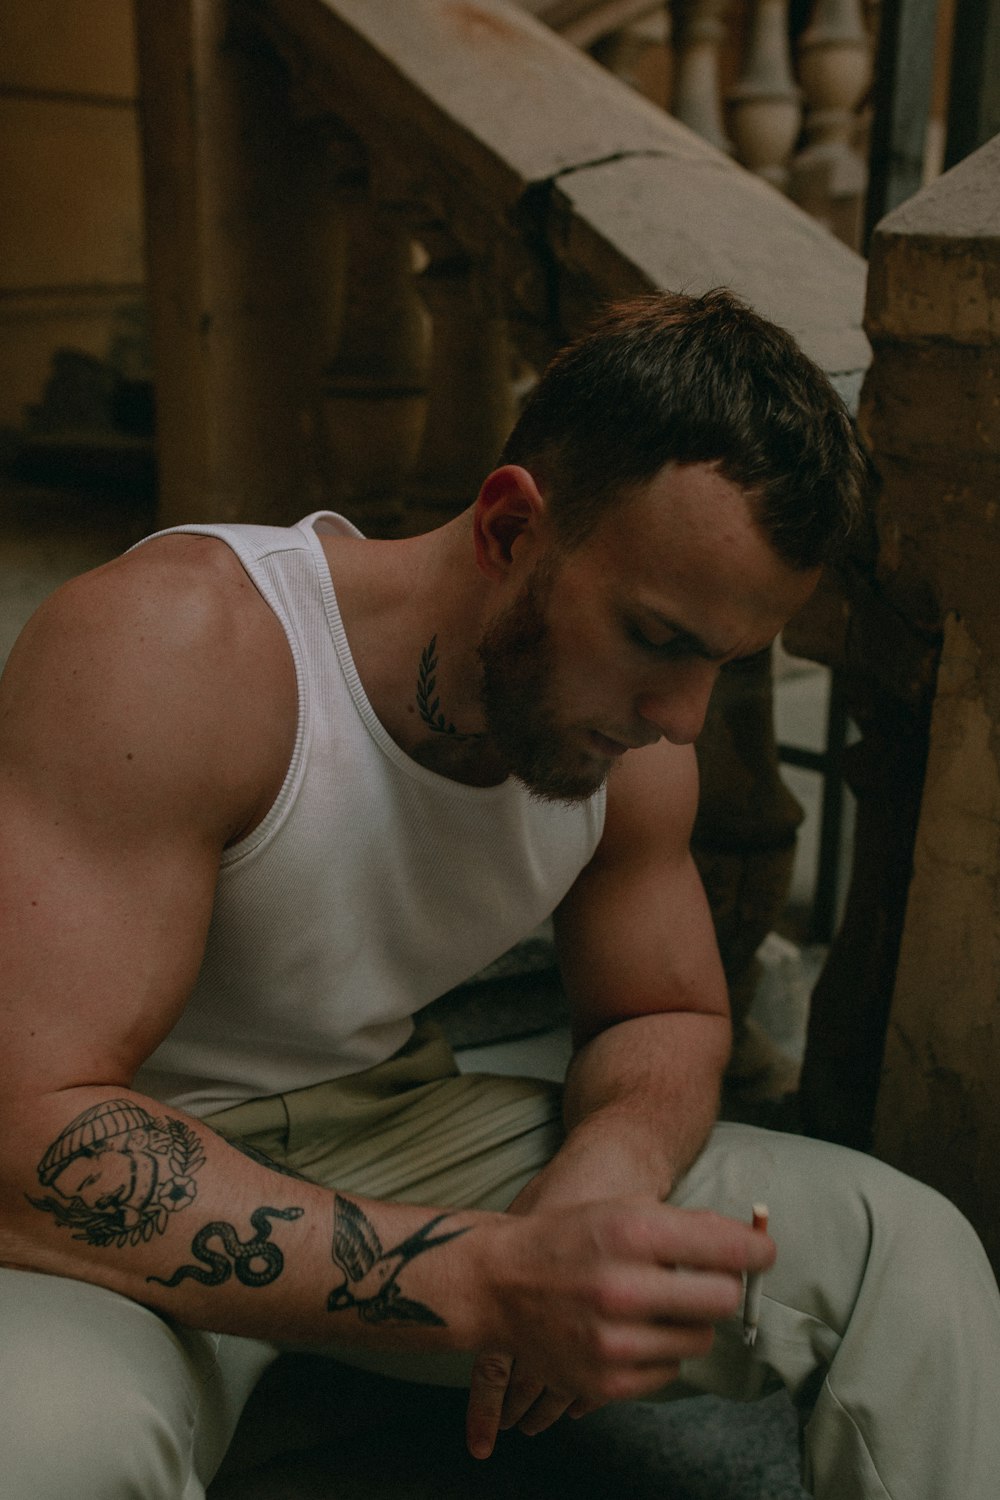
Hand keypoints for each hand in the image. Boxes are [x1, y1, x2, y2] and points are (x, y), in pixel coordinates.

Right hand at [466, 1197, 773, 1458]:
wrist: (499, 1283)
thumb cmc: (569, 1238)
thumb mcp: (623, 1211)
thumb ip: (686, 1227)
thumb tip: (751, 1247)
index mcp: (630, 1232)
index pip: (726, 1248)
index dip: (756, 1251)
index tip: (763, 1253)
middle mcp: (622, 1287)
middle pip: (722, 1298)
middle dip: (721, 1287)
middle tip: (706, 1280)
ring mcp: (611, 1340)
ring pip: (700, 1340)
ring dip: (688, 1322)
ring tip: (655, 1305)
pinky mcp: (602, 1382)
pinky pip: (669, 1370)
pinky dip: (660, 1352)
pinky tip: (631, 1331)